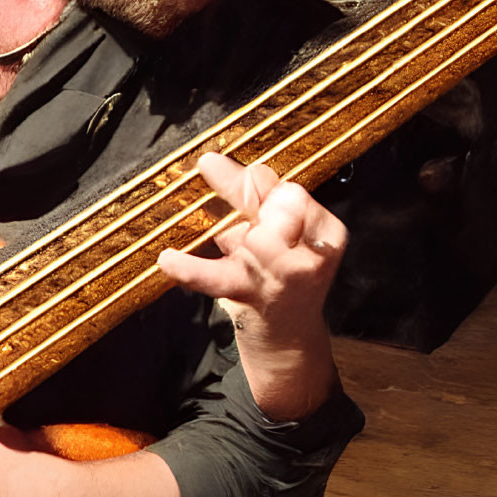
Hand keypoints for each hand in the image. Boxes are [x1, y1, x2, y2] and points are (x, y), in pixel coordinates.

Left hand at [156, 151, 346, 420]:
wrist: (286, 337)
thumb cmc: (277, 273)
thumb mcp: (273, 231)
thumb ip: (250, 196)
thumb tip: (211, 160)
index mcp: (327, 233)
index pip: (292, 194)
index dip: (261, 187)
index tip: (235, 182)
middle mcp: (312, 256)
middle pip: (280, 210)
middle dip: (250, 202)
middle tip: (227, 200)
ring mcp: (284, 280)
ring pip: (257, 240)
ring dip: (234, 234)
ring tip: (222, 237)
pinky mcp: (252, 299)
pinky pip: (218, 278)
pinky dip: (190, 268)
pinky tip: (168, 259)